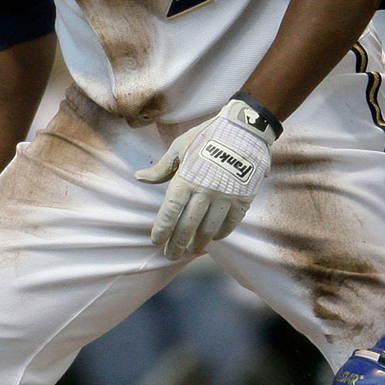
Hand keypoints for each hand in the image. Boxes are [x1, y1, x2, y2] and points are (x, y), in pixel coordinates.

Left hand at [135, 98, 276, 259]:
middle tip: (170, 255)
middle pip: (187, 226)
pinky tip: (214, 238)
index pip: (170, 212)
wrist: (244, 128)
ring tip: (191, 251)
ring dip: (198, 244)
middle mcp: (205, 191)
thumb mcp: (180, 146)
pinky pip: (230, 223)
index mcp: (186, 179)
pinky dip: (221, 233)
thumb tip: (139, 178)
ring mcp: (225, 197)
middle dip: (177, 244)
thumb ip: (162, 168)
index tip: (156, 241)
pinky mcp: (242, 198)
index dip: (162, 229)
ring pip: (209, 229)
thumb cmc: (207, 135)